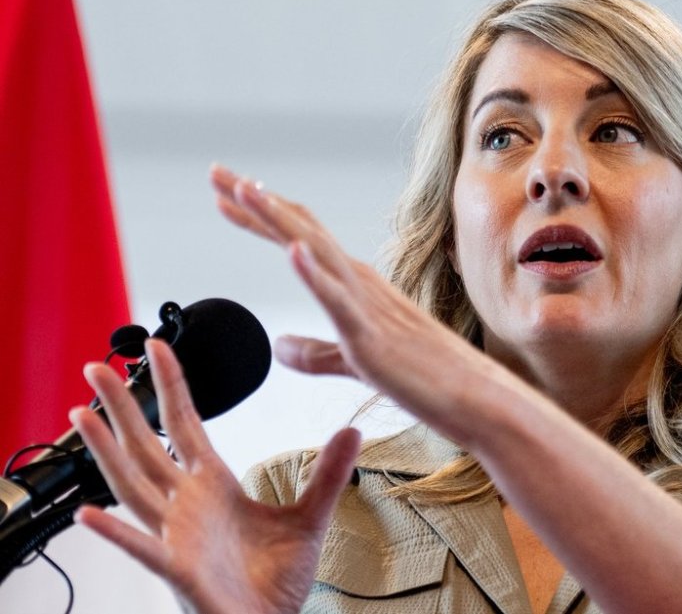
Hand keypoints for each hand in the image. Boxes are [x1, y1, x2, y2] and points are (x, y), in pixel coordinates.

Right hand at [72, 339, 359, 613]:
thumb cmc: (275, 581)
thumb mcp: (309, 518)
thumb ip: (328, 474)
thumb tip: (352, 431)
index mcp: (213, 486)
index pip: (185, 425)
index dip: (171, 386)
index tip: (159, 348)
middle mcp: (186, 505)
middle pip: (147, 444)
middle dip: (122, 405)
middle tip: (98, 365)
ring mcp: (177, 536)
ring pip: (133, 485)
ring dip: (106, 451)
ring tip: (83, 414)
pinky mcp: (179, 570)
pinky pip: (143, 548)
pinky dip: (116, 532)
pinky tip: (89, 514)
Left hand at [210, 164, 524, 447]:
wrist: (471, 396)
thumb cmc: (423, 377)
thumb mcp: (353, 361)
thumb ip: (314, 353)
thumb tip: (277, 345)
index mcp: (353, 285)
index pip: (299, 237)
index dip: (260, 216)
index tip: (226, 195)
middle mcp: (358, 281)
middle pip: (299, 229)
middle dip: (255, 200)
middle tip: (216, 171)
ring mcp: (365, 303)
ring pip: (314, 250)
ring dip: (276, 218)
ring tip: (243, 190)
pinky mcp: (370, 334)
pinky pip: (338, 299)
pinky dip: (313, 271)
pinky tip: (292, 250)